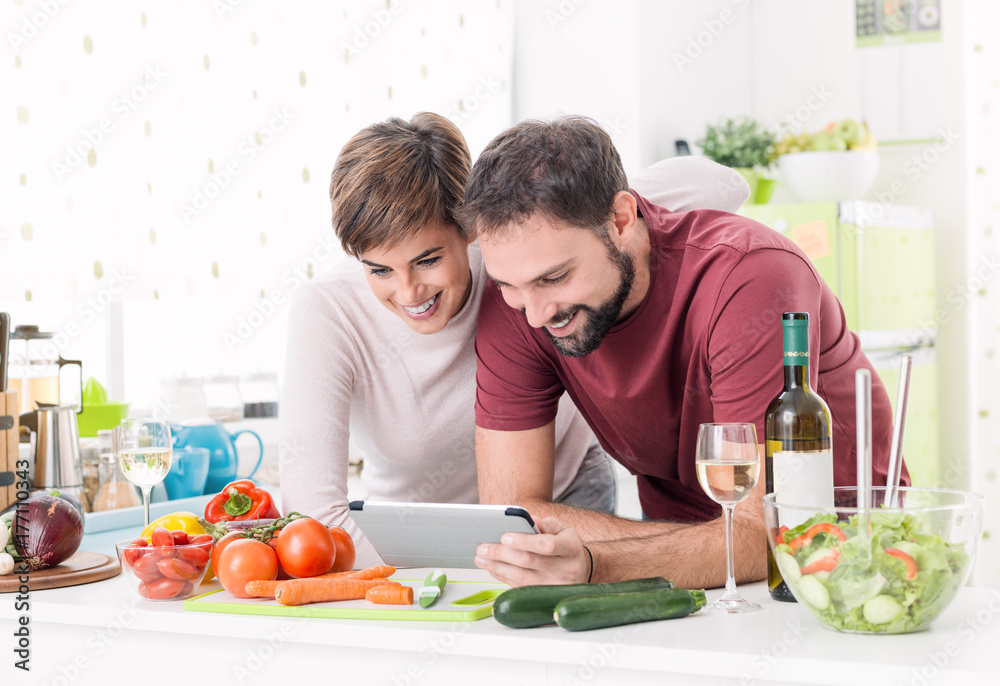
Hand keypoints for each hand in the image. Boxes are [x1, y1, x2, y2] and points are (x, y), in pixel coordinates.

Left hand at [474, 516, 589, 586]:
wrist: (580, 569)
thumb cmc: (566, 545)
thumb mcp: (563, 529)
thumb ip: (546, 524)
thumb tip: (530, 520)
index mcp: (571, 548)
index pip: (547, 545)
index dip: (524, 541)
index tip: (504, 537)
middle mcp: (566, 569)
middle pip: (529, 562)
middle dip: (502, 554)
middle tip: (482, 547)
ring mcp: (555, 586)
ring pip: (522, 578)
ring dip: (497, 567)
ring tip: (480, 558)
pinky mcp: (545, 596)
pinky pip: (520, 587)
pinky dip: (503, 577)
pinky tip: (491, 568)